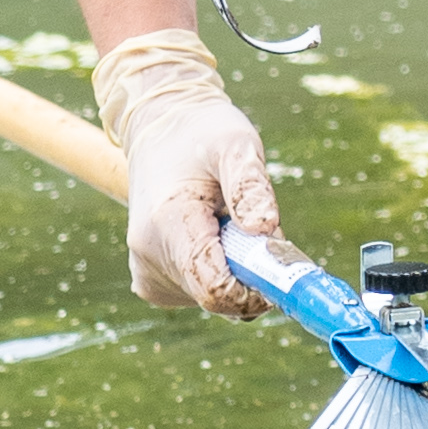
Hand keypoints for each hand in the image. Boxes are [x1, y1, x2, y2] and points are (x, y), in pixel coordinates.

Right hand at [91, 24, 279, 313]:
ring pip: (210, 298)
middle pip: (216, 296)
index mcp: (169, 224)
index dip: (255, 288)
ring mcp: (148, 273)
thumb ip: (251, 186)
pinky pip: (199, 293)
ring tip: (226, 221)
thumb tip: (265, 230)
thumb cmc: (202, 133)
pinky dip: (218, 272)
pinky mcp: (151, 281)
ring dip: (234, 271)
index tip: (279, 262)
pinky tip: (211, 233)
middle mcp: (150, 256)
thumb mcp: (235, 144)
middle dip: (249, 274)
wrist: (158, 130)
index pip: (214, 288)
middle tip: (257, 229)